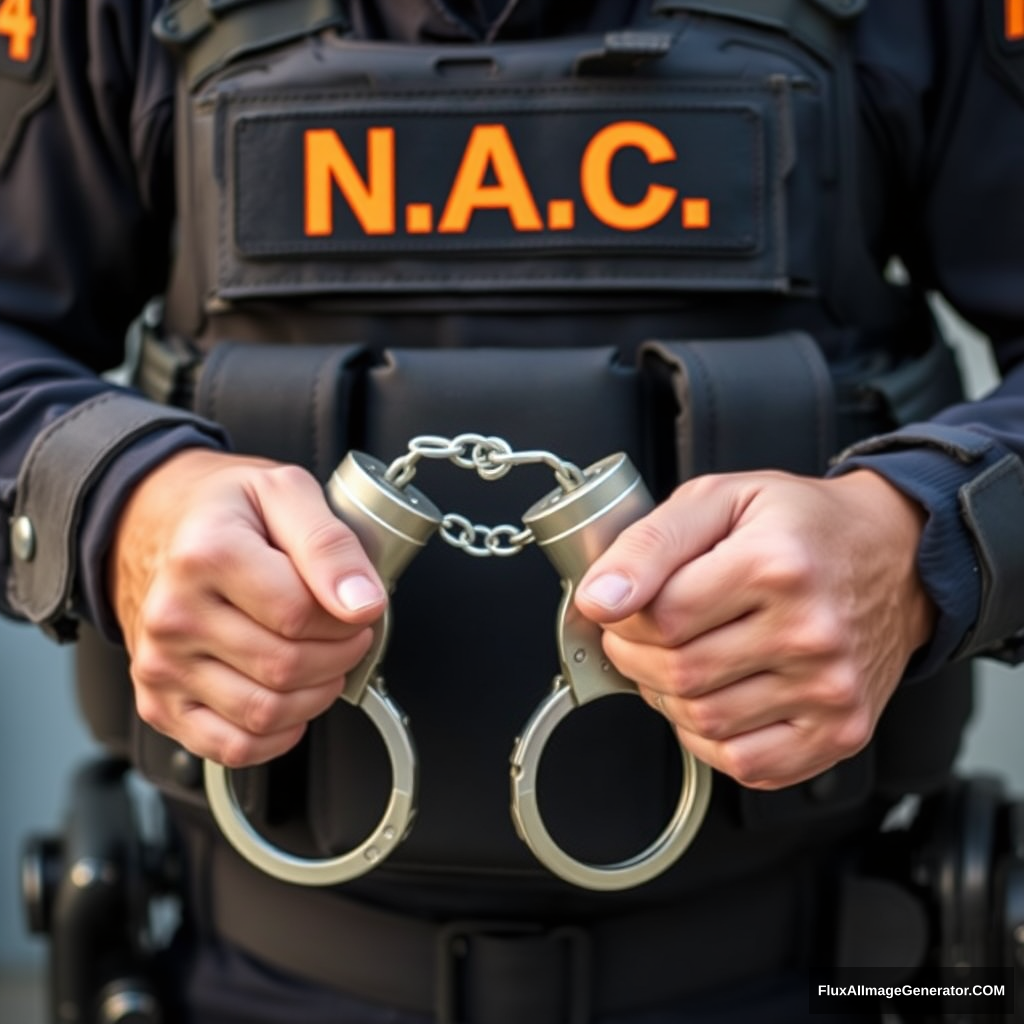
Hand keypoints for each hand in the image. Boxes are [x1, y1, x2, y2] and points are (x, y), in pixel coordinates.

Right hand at [109, 448, 386, 767]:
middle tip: (346, 632)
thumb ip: (330, 543)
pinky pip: (233, 748)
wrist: (153, 523)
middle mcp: (175, 615)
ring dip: (315, 694)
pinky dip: (278, 734)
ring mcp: (162, 664)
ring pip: (265, 713)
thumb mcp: (285, 492)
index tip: (358, 606)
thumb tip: (361, 601)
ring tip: (321, 659)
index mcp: (206, 555)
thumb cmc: (223, 510)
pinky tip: (289, 697)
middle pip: (286, 667)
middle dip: (339, 655)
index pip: (300, 615)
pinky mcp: (160, 703)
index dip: (347, 617)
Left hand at [574, 469, 935, 789]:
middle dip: (639, 657)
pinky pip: (745, 763)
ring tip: (685, 657)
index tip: (624, 607)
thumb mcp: (718, 500)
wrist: (894, 555)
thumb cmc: (802, 526)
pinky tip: (720, 695)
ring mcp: (830, 690)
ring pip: (703, 722)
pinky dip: (712, 738)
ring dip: (671, 698)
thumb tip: (599, 598)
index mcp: (776, 565)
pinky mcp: (840, 731)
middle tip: (647, 634)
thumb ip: (647, 543)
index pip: (660, 617)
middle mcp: (811, 632)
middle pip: (678, 674)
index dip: (624, 617)